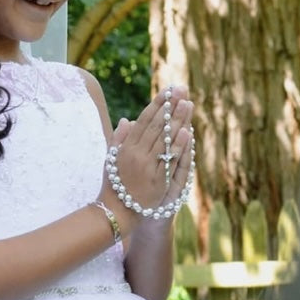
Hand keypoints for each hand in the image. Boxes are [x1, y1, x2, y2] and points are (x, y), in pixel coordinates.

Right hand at [97, 86, 193, 234]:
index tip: (167, 91)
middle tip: (181, 89)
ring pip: (165, 139)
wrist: (116, 210)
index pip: (144, 120)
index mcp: (126, 147)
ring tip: (187, 103)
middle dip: (170, 106)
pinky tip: (186, 131)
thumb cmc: (114, 184)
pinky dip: (178, 145)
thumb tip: (126, 120)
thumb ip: (119, 139)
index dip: (156, 104)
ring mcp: (147, 166)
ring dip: (177, 120)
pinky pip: (169, 159)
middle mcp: (136, 153)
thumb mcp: (111, 158)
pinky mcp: (158, 179)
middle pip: (157, 125)